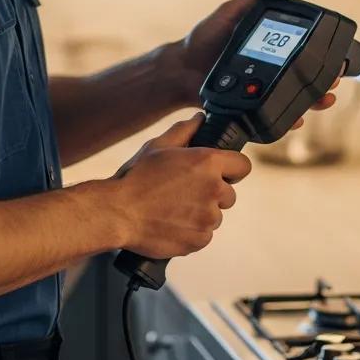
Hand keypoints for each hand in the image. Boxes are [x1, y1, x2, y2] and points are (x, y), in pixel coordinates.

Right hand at [110, 112, 249, 258]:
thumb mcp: (158, 146)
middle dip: (212, 193)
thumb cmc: (135, 178)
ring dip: (200, 214)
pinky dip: (191, 232)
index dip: (232, 169)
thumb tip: (200, 119)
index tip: (222, 173)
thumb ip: (184, 130)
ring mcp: (208, 217)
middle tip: (185, 192)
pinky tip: (171, 223)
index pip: (243, 166)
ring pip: (214, 216)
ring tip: (173, 209)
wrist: (117, 213)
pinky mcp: (199, 240)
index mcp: (207, 163)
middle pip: (229, 194)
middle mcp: (213, 189)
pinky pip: (203, 235)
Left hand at [170, 0, 339, 126]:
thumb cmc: (203, 39)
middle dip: (325, 81)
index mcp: (269, 49)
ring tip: (325, 99)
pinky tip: (297, 118)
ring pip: (294, 99)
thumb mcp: (229, 12)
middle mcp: (269, 71)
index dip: (321, 55)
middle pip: (305, 79)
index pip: (302, 52)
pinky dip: (287, 120)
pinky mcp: (250, 107)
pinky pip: (272, 116)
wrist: (180, 69)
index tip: (336, 54)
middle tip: (335, 79)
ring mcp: (261, 91)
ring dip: (313, 100)